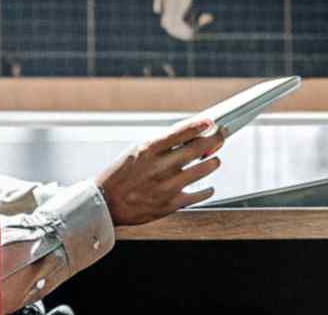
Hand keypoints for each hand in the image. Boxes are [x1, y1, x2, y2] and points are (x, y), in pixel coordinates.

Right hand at [94, 115, 225, 225]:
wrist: (106, 203)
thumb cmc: (121, 175)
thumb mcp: (137, 152)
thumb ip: (162, 145)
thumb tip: (190, 136)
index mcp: (149, 149)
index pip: (180, 132)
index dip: (199, 125)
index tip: (211, 122)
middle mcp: (160, 166)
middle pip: (198, 148)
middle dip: (215, 140)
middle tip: (221, 137)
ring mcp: (166, 186)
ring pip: (203, 169)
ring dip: (213, 162)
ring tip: (214, 161)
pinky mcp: (170, 204)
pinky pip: (198, 195)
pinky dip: (207, 190)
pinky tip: (208, 187)